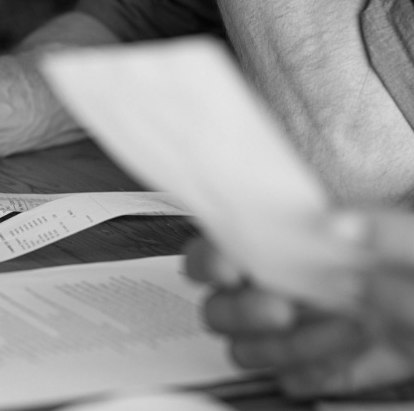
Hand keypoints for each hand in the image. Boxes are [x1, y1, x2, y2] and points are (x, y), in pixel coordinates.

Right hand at [184, 212, 413, 398]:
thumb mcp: (412, 244)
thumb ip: (381, 227)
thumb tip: (336, 224)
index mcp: (285, 242)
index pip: (216, 250)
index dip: (210, 261)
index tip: (231, 270)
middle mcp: (277, 287)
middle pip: (217, 310)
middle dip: (243, 312)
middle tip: (281, 309)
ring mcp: (294, 331)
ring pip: (247, 351)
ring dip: (290, 346)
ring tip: (344, 328)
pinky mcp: (319, 367)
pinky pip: (293, 380)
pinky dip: (320, 372)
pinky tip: (354, 352)